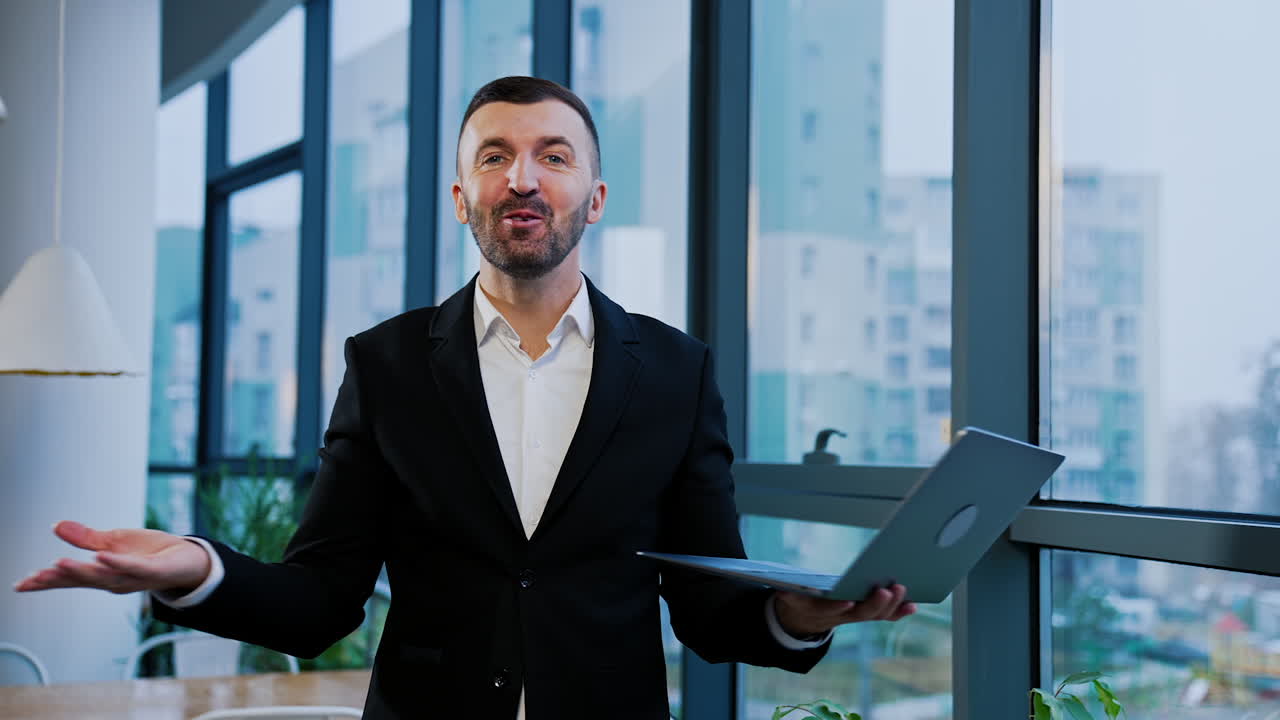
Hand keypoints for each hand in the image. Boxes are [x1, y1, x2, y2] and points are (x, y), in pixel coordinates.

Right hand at [12, 521, 210, 595]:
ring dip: (81, 571)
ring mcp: (133, 577)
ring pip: (104, 576)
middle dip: (56, 580)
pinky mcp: (153, 570)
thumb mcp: (114, 541)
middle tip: (31, 580)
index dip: (45, 583)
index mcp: (103, 574)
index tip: (20, 585)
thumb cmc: (150, 553)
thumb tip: (56, 526)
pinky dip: (117, 562)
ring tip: (56, 566)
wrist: (188, 560)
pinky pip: (133, 566)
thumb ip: (86, 538)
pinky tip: (102, 556)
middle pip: (82, 580)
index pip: (70, 579)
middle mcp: (115, 580)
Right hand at [775, 584, 916, 636]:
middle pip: (861, 613)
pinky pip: (885, 616)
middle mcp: (842, 616)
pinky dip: (899, 612)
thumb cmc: (799, 601)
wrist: (806, 619)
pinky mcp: (867, 614)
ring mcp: (857, 616)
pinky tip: (912, 605)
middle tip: (886, 589)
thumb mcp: (788, 598)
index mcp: (821, 611)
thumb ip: (787, 595)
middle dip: (874, 602)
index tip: (847, 602)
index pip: (829, 611)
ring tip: (901, 588)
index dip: (839, 607)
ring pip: (876, 615)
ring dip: (891, 605)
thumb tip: (782, 590)